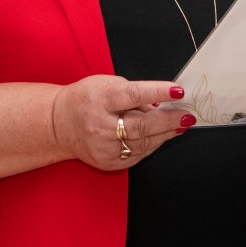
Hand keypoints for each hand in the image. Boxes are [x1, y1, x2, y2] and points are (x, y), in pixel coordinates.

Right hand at [51, 75, 195, 170]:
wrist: (59, 124)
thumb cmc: (86, 99)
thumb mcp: (107, 84)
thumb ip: (134, 93)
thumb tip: (160, 103)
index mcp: (101, 99)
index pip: (133, 95)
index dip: (157, 93)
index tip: (178, 91)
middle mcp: (101, 125)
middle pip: (141, 126)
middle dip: (168, 121)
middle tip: (187, 116)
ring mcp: (104, 147)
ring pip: (143, 143)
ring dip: (165, 133)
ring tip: (179, 124)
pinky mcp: (108, 162)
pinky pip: (137, 154)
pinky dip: (152, 144)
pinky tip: (161, 135)